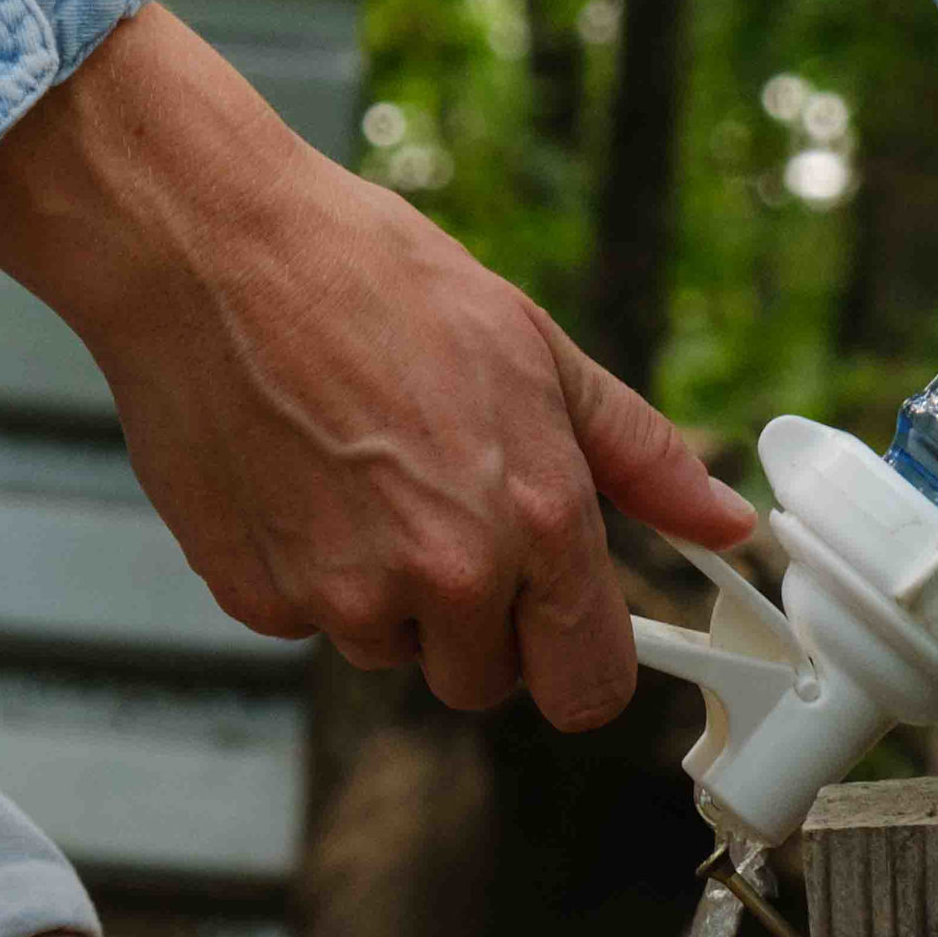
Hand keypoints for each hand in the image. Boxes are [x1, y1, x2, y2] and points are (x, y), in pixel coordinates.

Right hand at [0, 6, 756, 726]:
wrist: (210, 251)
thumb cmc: (371, 278)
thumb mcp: (536, 348)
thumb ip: (641, 456)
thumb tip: (727, 523)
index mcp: (535, 517)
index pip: (589, 685)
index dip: (577, 661)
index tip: (558, 630)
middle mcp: (446, 575)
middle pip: (482, 681)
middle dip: (472, 621)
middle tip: (437, 508)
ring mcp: (343, 596)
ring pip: (388, 649)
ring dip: (382, 592)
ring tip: (355, 471)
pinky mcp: (257, 599)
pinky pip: (305, 622)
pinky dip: (304, 569)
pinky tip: (293, 475)